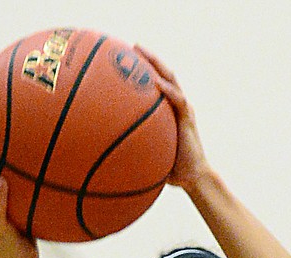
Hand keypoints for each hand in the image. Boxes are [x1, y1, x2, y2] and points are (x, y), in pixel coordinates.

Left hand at [136, 45, 208, 190]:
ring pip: (171, 79)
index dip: (142, 70)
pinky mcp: (188, 118)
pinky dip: (167, 90)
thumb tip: (97, 151)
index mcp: (166, 111)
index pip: (155, 84)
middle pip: (162, 74)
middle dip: (148, 58)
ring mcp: (183, 110)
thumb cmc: (168, 169)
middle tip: (131, 46)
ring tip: (141, 52)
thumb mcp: (144, 154)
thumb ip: (128, 147)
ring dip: (156, 64)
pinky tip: (156, 83)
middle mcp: (175, 105)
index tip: (124, 59)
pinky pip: (177, 100)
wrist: (193, 177)